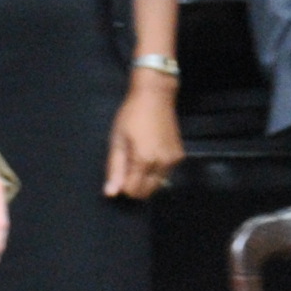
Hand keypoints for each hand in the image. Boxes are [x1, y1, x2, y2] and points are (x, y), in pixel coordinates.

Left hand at [105, 73, 183, 199]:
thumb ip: (115, 169)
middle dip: (135, 187)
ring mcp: (173, 161)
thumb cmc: (131, 115)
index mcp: (144, 160)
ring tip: (138, 158)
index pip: (133, 191)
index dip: (123, 187)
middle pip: (147, 193)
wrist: (155, 96)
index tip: (119, 172)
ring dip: (146, 180)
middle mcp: (162, 164)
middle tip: (127, 167)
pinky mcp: (179, 156)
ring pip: (158, 185)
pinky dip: (157, 172)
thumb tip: (111, 194)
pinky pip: (166, 174)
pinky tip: (151, 154)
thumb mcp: (117, 140)